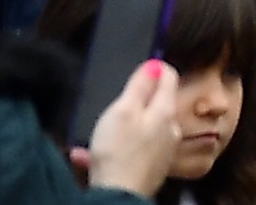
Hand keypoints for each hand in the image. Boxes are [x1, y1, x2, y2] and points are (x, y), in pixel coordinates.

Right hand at [74, 61, 184, 196]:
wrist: (118, 197)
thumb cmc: (119, 152)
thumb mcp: (124, 110)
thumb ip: (140, 86)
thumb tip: (156, 64)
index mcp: (166, 111)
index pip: (170, 77)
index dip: (156, 67)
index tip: (142, 64)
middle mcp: (170, 130)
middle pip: (156, 105)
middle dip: (136, 100)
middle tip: (116, 99)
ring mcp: (161, 152)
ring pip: (140, 131)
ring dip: (119, 129)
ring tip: (96, 131)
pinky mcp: (148, 170)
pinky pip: (129, 153)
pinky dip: (112, 150)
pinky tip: (86, 155)